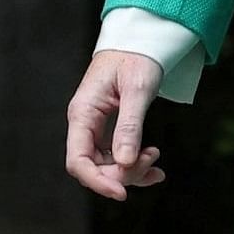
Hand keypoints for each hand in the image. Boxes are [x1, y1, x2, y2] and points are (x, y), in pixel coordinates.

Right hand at [64, 51, 169, 199]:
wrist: (139, 41)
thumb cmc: (136, 58)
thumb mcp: (137, 90)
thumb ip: (130, 126)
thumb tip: (124, 162)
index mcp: (82, 114)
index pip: (78, 160)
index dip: (97, 181)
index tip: (121, 193)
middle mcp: (85, 124)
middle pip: (93, 167)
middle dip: (121, 174)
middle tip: (151, 162)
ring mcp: (96, 129)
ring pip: (106, 166)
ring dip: (131, 171)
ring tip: (155, 159)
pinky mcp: (108, 130)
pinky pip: (117, 156)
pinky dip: (135, 164)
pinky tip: (153, 165)